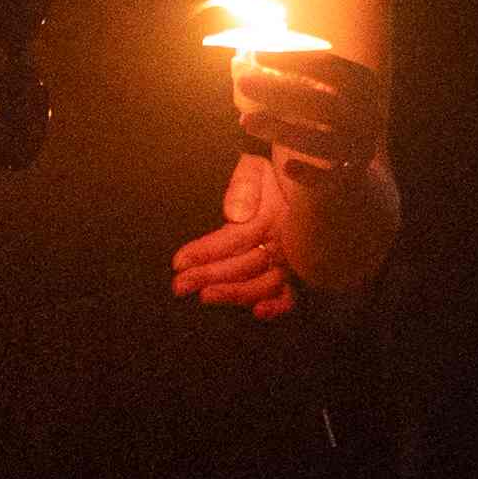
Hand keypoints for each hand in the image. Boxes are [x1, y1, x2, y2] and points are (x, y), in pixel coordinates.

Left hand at [169, 154, 300, 317]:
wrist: (298, 170)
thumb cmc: (271, 171)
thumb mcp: (256, 165)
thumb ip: (245, 184)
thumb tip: (236, 215)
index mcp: (272, 214)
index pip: (237, 237)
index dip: (207, 251)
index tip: (179, 262)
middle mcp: (283, 239)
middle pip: (247, 264)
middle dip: (211, 275)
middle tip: (179, 285)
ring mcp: (289, 257)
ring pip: (265, 283)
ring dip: (235, 293)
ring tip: (205, 296)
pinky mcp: (293, 269)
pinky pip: (290, 292)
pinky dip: (278, 305)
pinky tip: (258, 313)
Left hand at [229, 43, 386, 181]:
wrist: (352, 158)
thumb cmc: (323, 112)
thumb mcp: (309, 88)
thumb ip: (280, 73)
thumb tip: (239, 58)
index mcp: (361, 84)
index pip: (331, 68)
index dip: (296, 60)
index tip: (259, 52)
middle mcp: (366, 114)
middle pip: (323, 103)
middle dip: (280, 92)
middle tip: (244, 81)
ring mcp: (360, 147)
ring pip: (322, 143)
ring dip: (282, 131)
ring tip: (246, 121)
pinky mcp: (350, 176)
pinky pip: (330, 179)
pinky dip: (311, 174)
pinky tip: (288, 167)